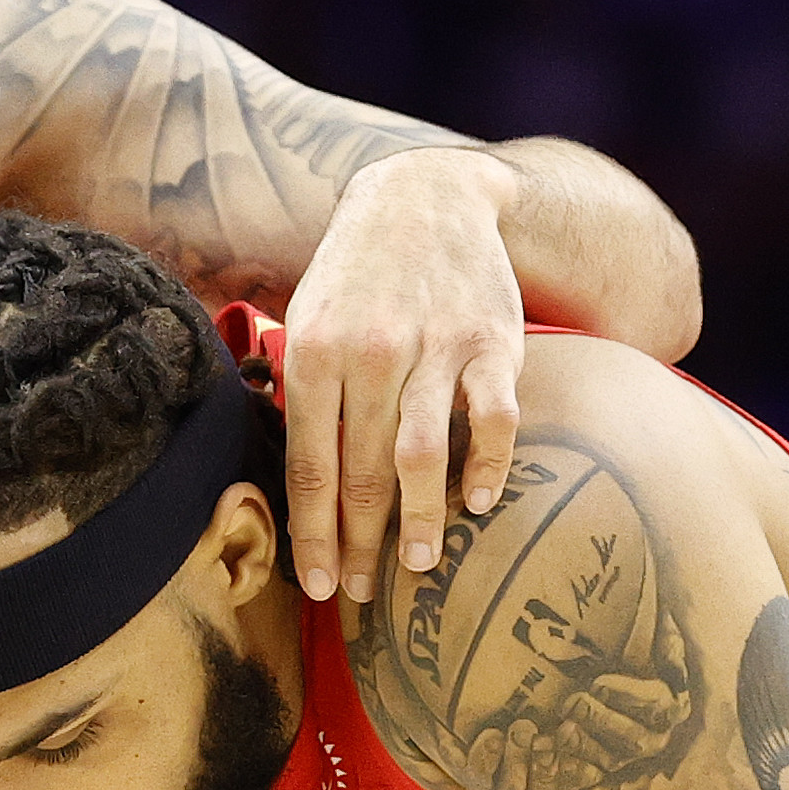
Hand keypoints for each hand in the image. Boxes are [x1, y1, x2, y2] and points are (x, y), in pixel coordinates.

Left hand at [279, 149, 525, 604]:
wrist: (424, 197)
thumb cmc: (356, 277)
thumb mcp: (306, 318)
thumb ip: (301, 394)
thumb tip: (295, 486)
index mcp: (312, 352)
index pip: (308, 467)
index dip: (312, 535)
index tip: (317, 585)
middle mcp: (370, 353)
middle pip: (361, 473)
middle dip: (359, 543)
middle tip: (360, 592)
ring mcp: (434, 348)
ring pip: (422, 455)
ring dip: (421, 521)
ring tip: (419, 566)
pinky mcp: (491, 342)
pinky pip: (493, 419)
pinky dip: (489, 466)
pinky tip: (479, 502)